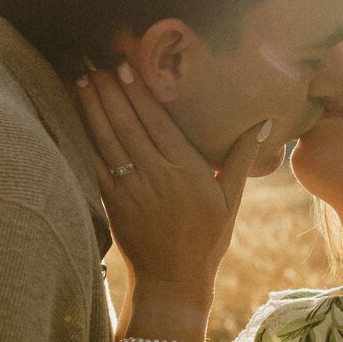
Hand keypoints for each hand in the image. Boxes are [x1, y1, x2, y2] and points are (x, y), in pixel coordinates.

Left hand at [76, 62, 270, 302]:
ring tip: (81, 77)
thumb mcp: (232, 200)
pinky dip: (84, 136)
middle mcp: (155, 175)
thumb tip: (265, 123)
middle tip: (95, 59)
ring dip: (92, 106)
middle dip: (109, 89)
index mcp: (185, 170)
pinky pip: (94, 162)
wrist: (172, 282)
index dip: (139, 92)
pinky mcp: (111, 202)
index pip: (157, 121)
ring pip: (107, 139)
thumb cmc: (207, 240)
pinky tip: (78, 115)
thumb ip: (244, 158)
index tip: (125, 65)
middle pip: (127, 123)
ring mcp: (129, 188)